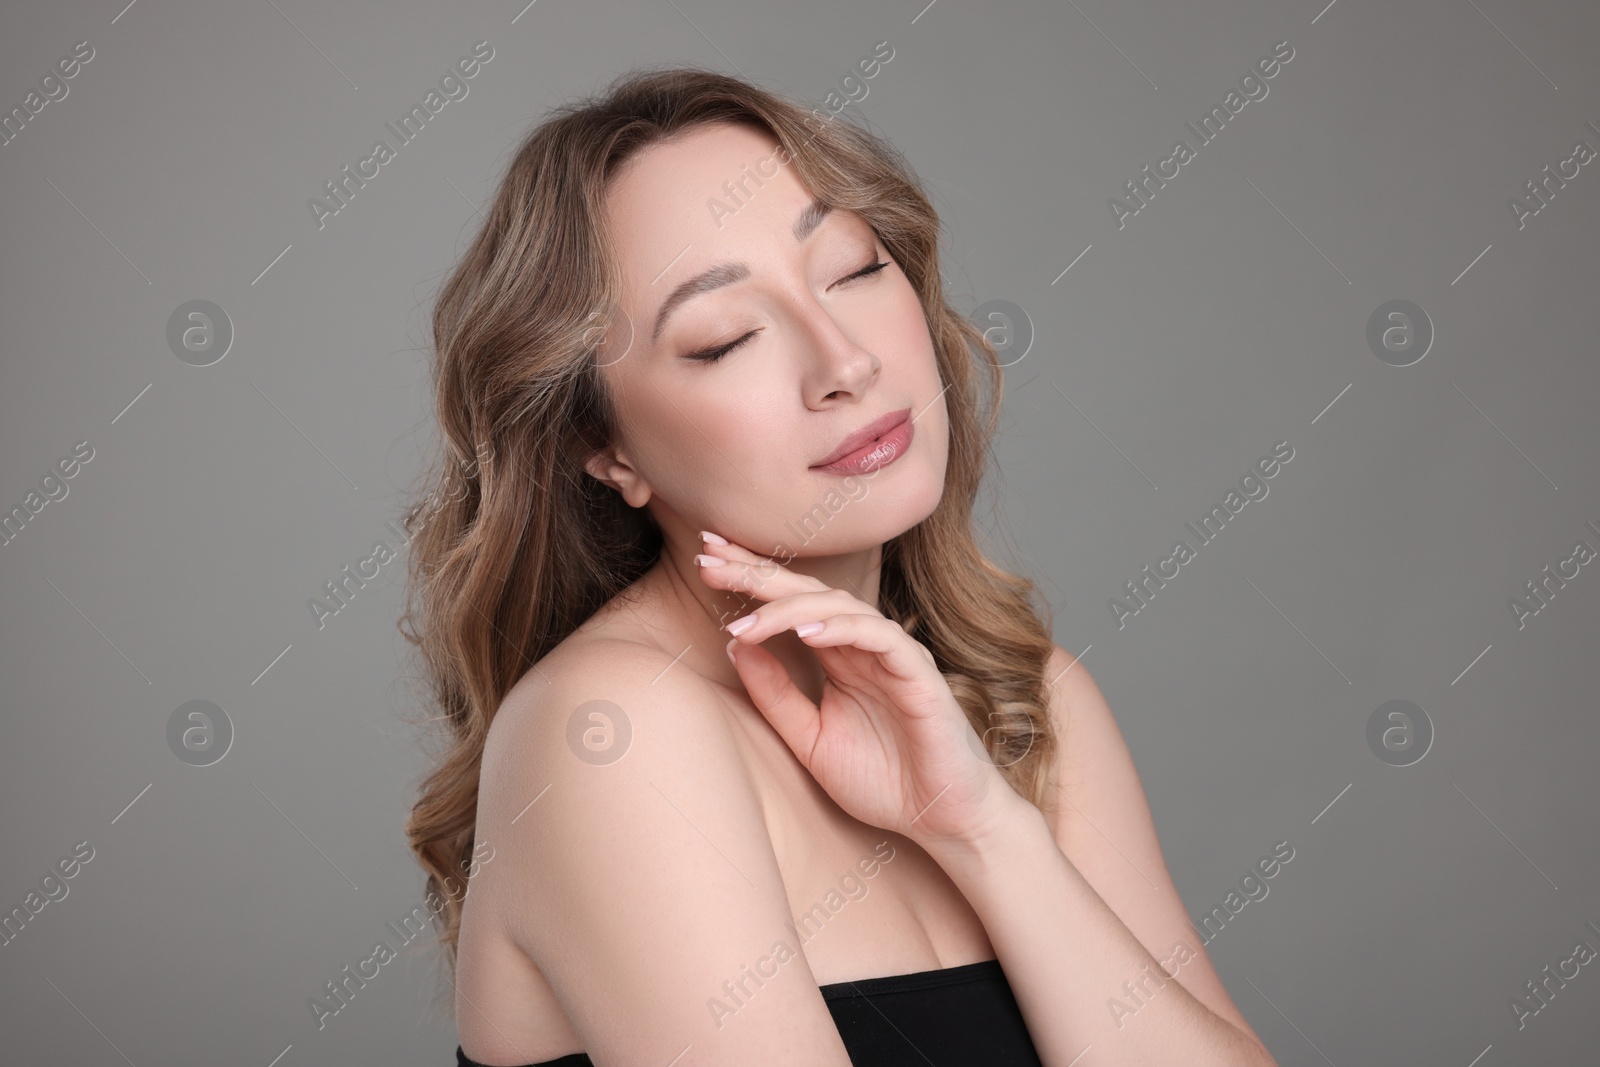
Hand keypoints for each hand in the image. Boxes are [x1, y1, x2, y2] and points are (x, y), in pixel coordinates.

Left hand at [694, 533, 1017, 855]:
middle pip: (806, 591)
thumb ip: (774, 695)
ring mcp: (891, 654)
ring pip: (838, 606)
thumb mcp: (809, 738)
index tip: (704, 561)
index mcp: (837, 655)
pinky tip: (806, 631)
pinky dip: (842, 627)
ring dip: (788, 607)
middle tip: (710, 558)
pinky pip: (879, 636)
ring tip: (746, 618)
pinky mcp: (917, 672)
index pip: (788, 604)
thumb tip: (733, 646)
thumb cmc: (881, 781)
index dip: (748, 579)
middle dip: (757, 573)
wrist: (938, 819)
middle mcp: (861, 645)